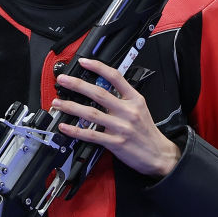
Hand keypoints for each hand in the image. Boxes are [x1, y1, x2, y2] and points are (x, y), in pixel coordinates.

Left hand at [53, 57, 180, 176]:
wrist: (159, 155)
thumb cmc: (147, 132)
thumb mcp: (140, 108)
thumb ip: (123, 97)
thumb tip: (101, 87)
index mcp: (135, 99)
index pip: (115, 77)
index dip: (98, 67)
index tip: (84, 62)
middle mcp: (128, 111)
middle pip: (99, 93)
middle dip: (77, 85)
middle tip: (63, 80)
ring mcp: (121, 127)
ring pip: (91, 113)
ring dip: (71, 107)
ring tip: (58, 103)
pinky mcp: (115, 143)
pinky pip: (91, 135)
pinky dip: (75, 130)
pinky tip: (65, 126)